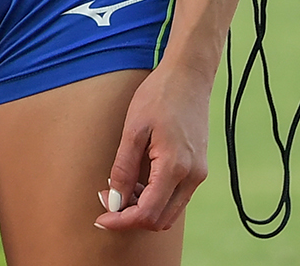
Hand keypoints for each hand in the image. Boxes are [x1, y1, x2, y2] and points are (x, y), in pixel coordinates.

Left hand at [96, 63, 208, 231]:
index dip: (123, 221)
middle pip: (160, 219)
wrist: (188, 77)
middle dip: (131, 218)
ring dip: (143, 208)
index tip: (101, 218)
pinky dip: (155, 197)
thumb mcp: (133, 130)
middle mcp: (192, 177)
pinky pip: (176, 196)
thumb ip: (124, 168)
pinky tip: (136, 181)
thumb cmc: (158, 97)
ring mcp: (198, 174)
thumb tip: (115, 201)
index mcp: (175, 168)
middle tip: (106, 202)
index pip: (148, 213)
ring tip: (118, 189)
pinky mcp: (197, 168)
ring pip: (169, 211)